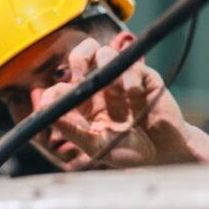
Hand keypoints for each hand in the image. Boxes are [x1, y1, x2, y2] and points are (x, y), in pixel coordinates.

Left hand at [36, 38, 197, 167]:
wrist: (164, 155)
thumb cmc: (128, 151)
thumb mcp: (95, 145)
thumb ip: (71, 130)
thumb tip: (44, 114)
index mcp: (83, 105)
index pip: (61, 89)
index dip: (52, 92)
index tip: (48, 100)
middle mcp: (99, 88)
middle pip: (82, 57)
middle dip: (78, 57)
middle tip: (79, 72)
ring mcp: (121, 80)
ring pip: (105, 53)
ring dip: (105, 66)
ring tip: (114, 89)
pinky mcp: (144, 77)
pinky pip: (131, 65)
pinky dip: (129, 78)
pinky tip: (134, 95)